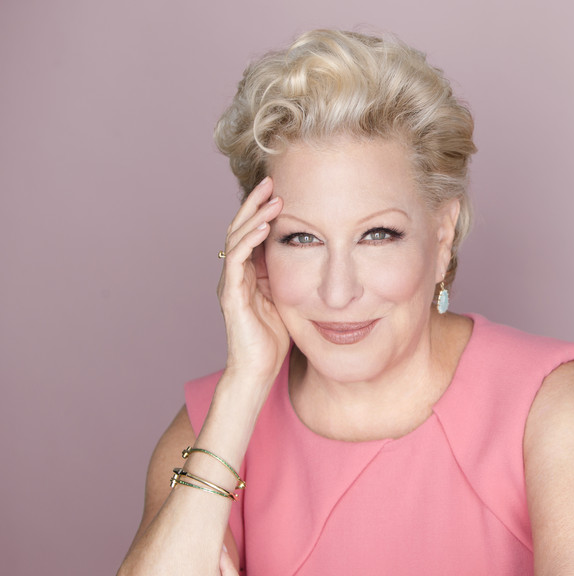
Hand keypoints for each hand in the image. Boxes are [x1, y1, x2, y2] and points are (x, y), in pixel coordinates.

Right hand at [217, 177, 289, 383]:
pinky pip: (237, 261)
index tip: (280, 190)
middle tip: (271, 180)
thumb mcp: (288, 300)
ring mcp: (230, 284)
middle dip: (255, 203)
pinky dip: (250, 241)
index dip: (262, 210)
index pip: (251, 232)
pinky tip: (265, 228)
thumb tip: (317, 258)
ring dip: (255, 216)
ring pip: (237, 238)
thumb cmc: (274, 340)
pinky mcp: (230, 296)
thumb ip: (292, 279)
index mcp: (247, 274)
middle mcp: (234, 274)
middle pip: (240, 228)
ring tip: (272, 198)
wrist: (257, 371)